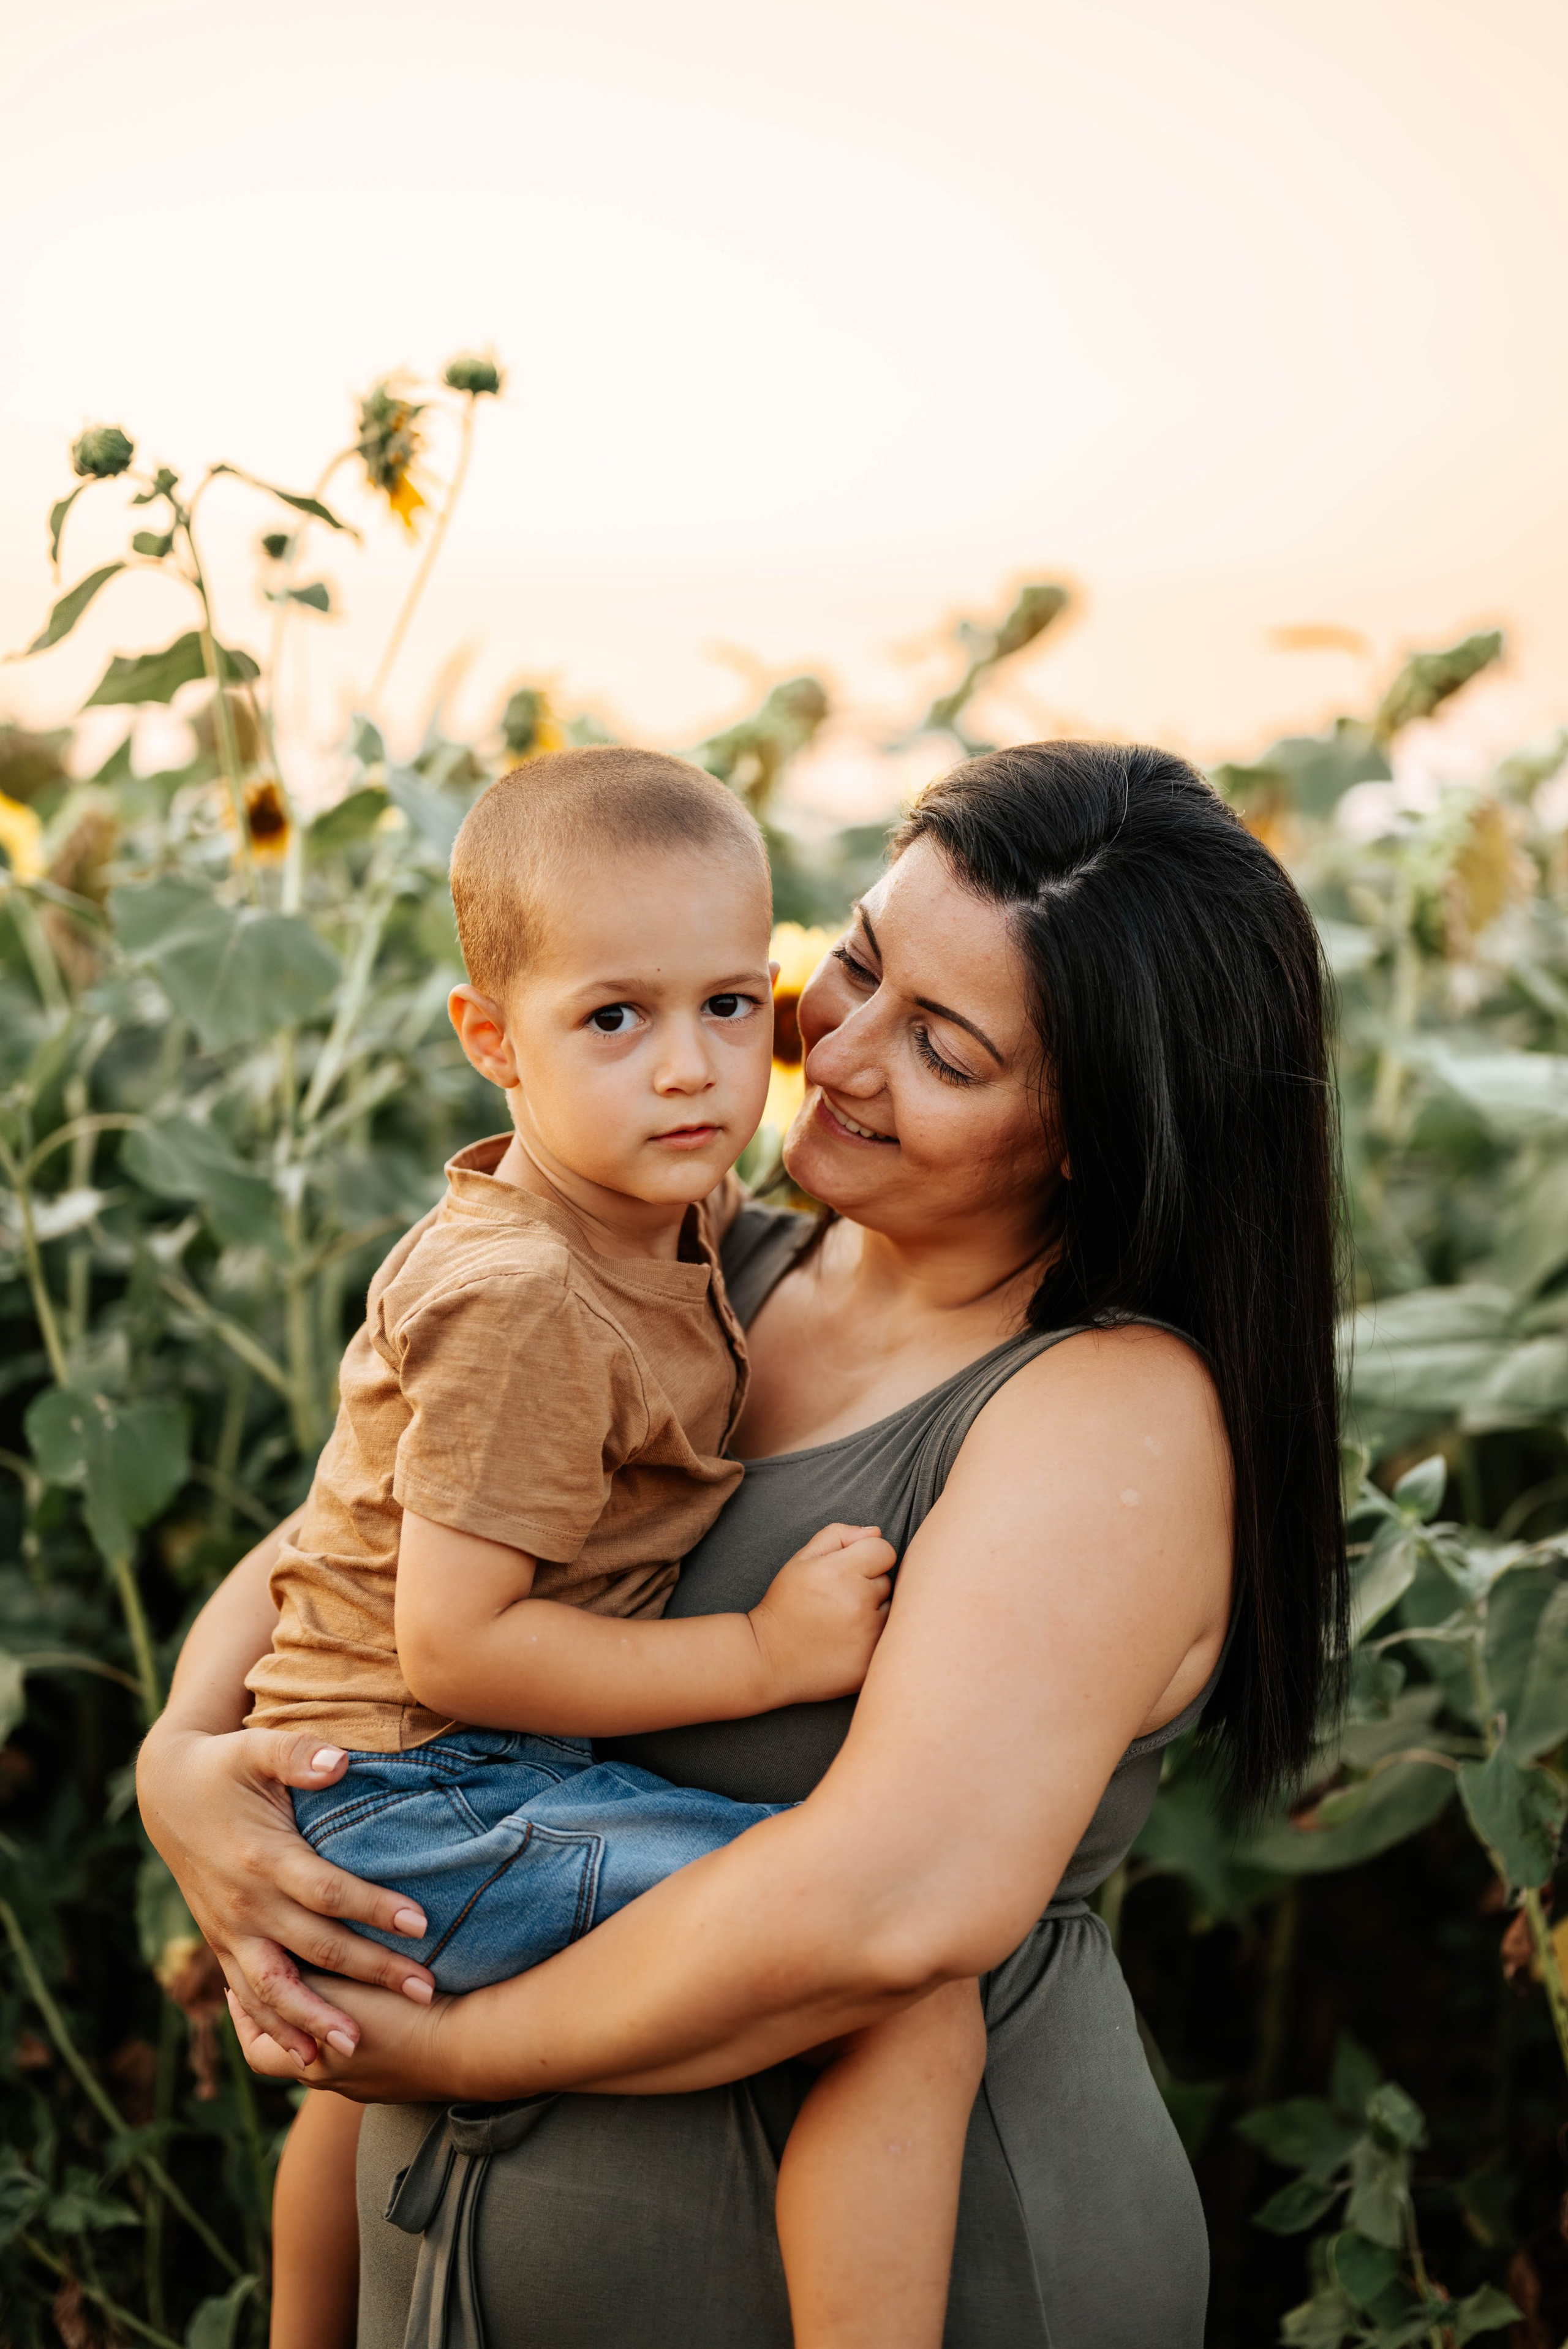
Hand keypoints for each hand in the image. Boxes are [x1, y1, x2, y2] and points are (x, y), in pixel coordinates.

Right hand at [137, 1722, 436, 2064]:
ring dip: (316, 2019)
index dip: (374, 1907)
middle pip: (316, 1948)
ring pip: (275, 1988)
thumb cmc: (223, 1767)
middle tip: (425, 1992)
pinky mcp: (222, 1946)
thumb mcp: (255, 1748)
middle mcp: (245, 1904)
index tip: (421, 1923)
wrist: (166, 1795)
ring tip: (356, 2047)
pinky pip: (247, 1997)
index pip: (327, 1891)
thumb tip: (339, 1760)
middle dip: (371, 1972)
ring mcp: (230, 1932)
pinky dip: (273, 2029)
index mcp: (262, 1859)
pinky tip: (304, 2056)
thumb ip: (297, 1753)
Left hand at [227, 1973, 462, 2103]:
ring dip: (323, 2024)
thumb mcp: (339, 1988)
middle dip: (283, 2018)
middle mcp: (331, 2081)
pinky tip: (369, 2005)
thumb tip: (274, 1953)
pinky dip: (356, 2029)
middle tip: (277, 1980)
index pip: (256, 2048)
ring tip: (325, 1986)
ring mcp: (366, 2084)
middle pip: (289, 2054)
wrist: (466, 2047)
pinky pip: (363, 2056)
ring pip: (329, 2054)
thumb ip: (302, 1972)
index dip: (242, 2015)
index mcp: (310, 2063)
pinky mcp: (398, 2078)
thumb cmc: (401, 2015)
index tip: (237, 1985)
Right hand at [748, 1522, 894, 1706]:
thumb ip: (838, 1536)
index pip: (884, 1550)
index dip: (867, 1557)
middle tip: (840, 1600)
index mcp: (839, 1572)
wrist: (769, 1658)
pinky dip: (875, 1638)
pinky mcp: (871, 1661)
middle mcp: (857, 1603)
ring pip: (892, 1611)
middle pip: (887, 1581)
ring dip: (875, 1612)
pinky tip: (850, 1641)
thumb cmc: (786, 1604)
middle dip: (869, 1586)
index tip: (849, 1571)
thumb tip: (875, 1532)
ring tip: (845, 1621)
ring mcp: (867, 1636)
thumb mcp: (801, 1560)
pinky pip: (889, 1639)